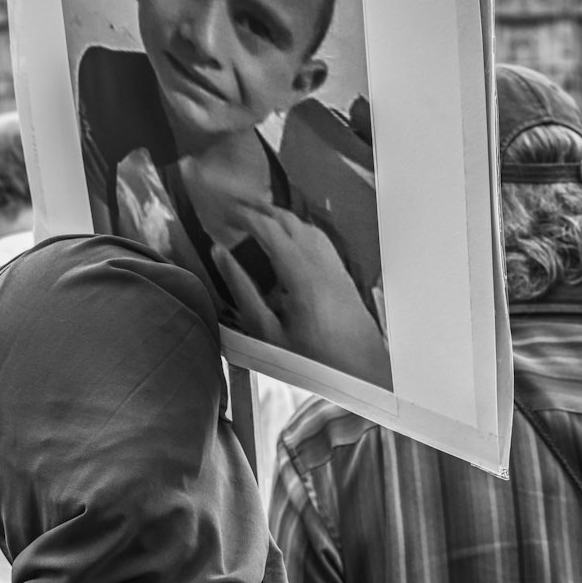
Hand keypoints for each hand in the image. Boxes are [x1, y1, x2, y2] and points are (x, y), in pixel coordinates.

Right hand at [215, 204, 391, 388]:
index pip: (268, 228)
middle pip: (287, 220)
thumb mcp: (266, 331)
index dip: (244, 215)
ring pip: (305, 225)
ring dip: (279, 217)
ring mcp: (334, 266)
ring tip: (256, 218)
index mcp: (301, 274)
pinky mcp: (342, 274)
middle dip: (259, 209)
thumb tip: (220, 256)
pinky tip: (289, 238)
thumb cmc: (312, 360)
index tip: (225, 212)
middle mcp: (321, 263)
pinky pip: (319, 238)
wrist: (361, 374)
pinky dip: (298, 229)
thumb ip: (242, 289)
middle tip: (235, 208)